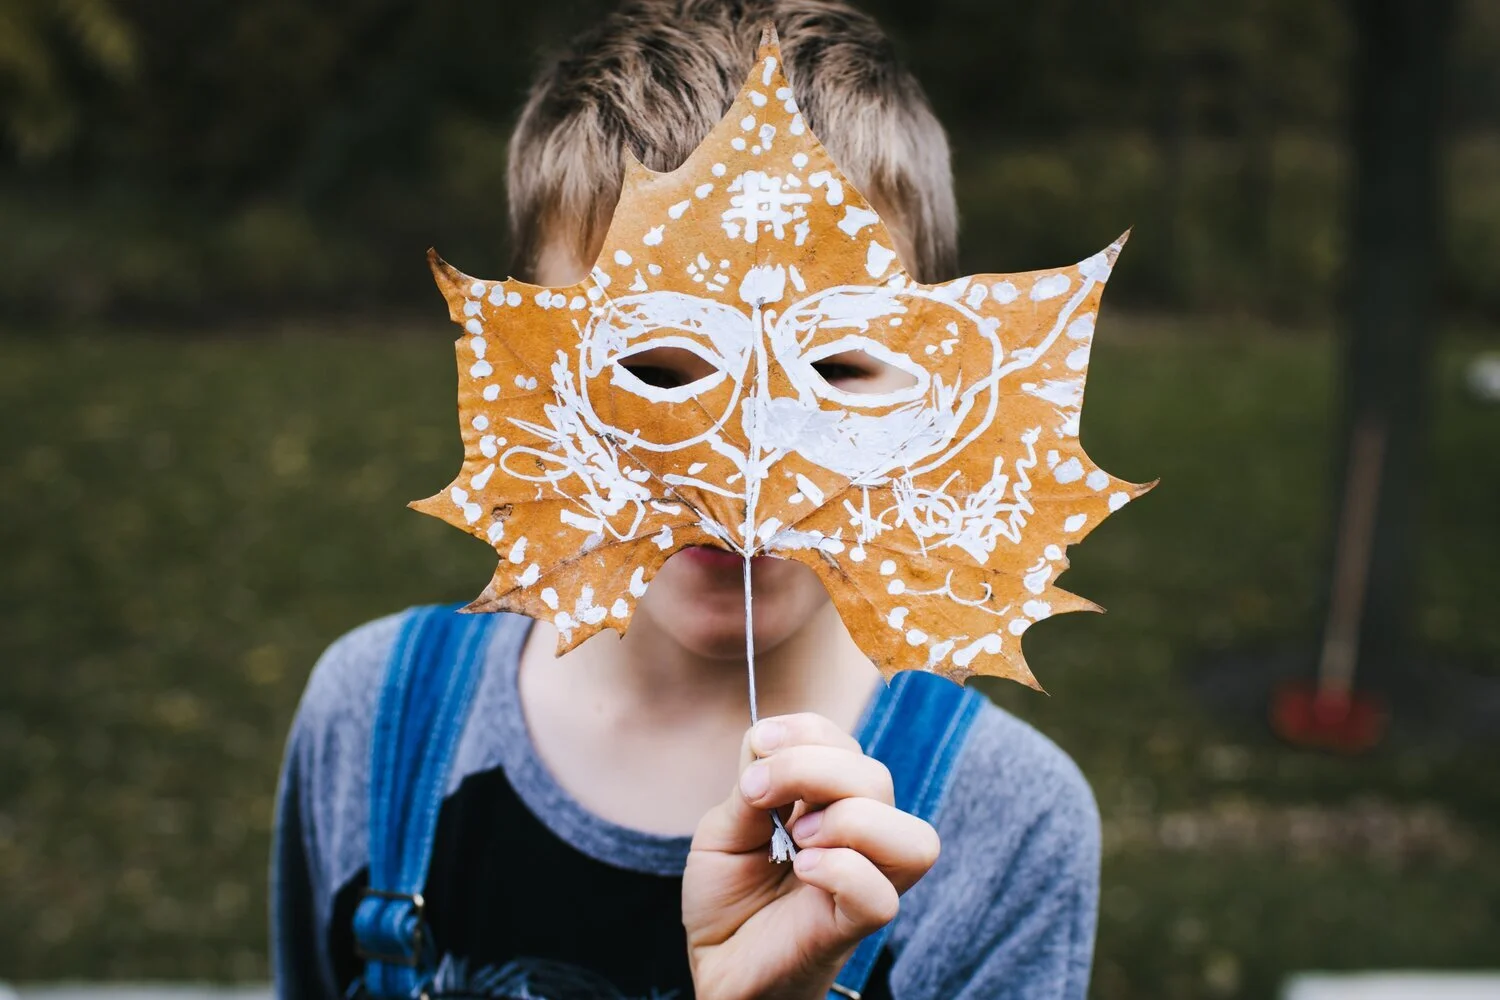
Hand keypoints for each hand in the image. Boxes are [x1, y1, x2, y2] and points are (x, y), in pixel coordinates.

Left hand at [683, 713, 940, 999]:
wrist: (714, 962)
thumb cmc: (728, 896)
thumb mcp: (724, 828)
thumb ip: (751, 786)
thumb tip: (768, 745)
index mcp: (830, 802)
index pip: (845, 741)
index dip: (806, 730)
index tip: (758, 746)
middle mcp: (860, 837)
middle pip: (877, 778)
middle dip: (812, 767)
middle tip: (759, 796)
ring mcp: (865, 883)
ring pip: (910, 836)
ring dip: (848, 820)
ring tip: (796, 839)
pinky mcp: (854, 928)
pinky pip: (882, 895)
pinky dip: (842, 870)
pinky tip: (803, 870)